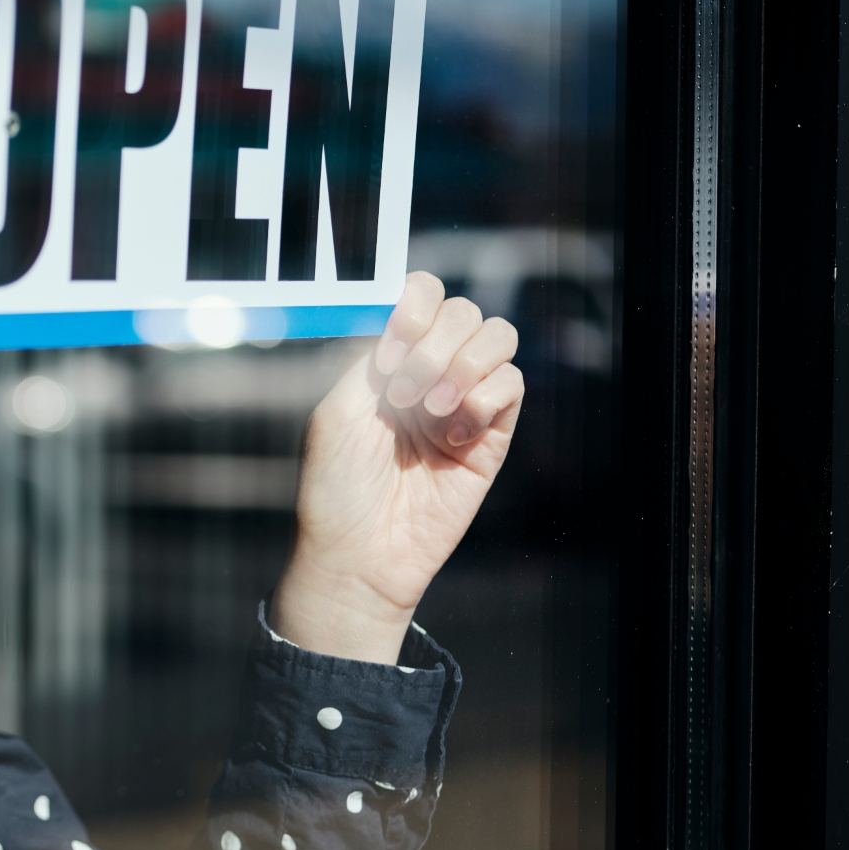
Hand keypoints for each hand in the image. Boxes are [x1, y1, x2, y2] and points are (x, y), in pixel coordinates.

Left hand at [272, 272, 524, 663]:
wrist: (360, 553)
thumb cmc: (335, 487)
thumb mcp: (335, 412)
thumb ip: (369, 359)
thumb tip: (404, 319)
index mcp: (387, 360)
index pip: (422, 295)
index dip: (417, 304)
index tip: (394, 343)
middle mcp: (428, 372)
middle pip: (464, 311)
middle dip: (435, 343)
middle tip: (403, 395)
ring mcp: (463, 401)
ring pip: (498, 338)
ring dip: (464, 365)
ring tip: (431, 410)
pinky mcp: (493, 436)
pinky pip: (513, 386)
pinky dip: (484, 400)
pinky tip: (452, 437)